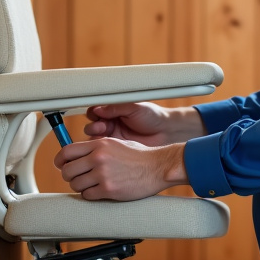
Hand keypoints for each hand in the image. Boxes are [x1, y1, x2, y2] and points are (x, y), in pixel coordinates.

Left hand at [53, 138, 187, 200]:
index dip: (60, 161)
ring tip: (91, 185)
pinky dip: (90, 195)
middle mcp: (98, 158)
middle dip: (69, 177)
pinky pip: (87, 195)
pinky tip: (99, 191)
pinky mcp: (108, 189)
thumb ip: (96, 148)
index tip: (61, 166)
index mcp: (99, 144)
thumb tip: (77, 155)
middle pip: (67, 171)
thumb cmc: (140, 156)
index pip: (67, 152)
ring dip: (80, 187)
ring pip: (76, 185)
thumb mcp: (116, 143)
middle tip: (77, 178)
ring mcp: (102, 174)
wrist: (157, 167)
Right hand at [83, 103, 204, 145]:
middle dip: (93, 126)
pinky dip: (101, 150)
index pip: (96, 112)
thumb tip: (98, 109)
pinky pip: (104, 151)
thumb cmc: (153, 116)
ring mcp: (114, 138)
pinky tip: (104, 148)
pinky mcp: (118, 150)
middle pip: (93, 126)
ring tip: (103, 136)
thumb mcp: (134, 108)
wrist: (167, 132)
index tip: (95, 115)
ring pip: (96, 139)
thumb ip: (115, 108)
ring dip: (96, 138)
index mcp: (114, 111)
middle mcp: (112, 124)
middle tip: (100, 127)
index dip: (93, 113)